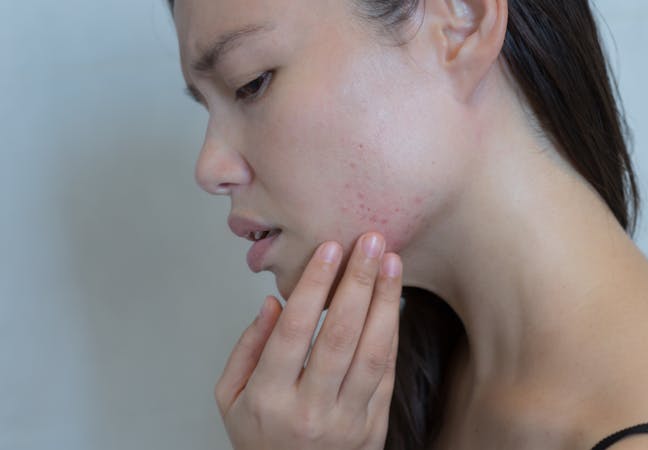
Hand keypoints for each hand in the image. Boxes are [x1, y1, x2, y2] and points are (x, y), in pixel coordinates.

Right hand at [214, 231, 401, 449]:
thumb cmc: (259, 439)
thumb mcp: (229, 398)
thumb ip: (247, 349)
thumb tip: (273, 304)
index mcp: (268, 400)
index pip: (294, 332)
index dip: (313, 286)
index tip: (329, 249)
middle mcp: (309, 411)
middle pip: (339, 337)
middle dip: (358, 282)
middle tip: (370, 241)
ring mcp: (346, 422)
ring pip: (372, 353)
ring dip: (385, 302)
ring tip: (391, 262)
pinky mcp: (373, 429)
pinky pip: (386, 373)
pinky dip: (391, 333)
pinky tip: (393, 300)